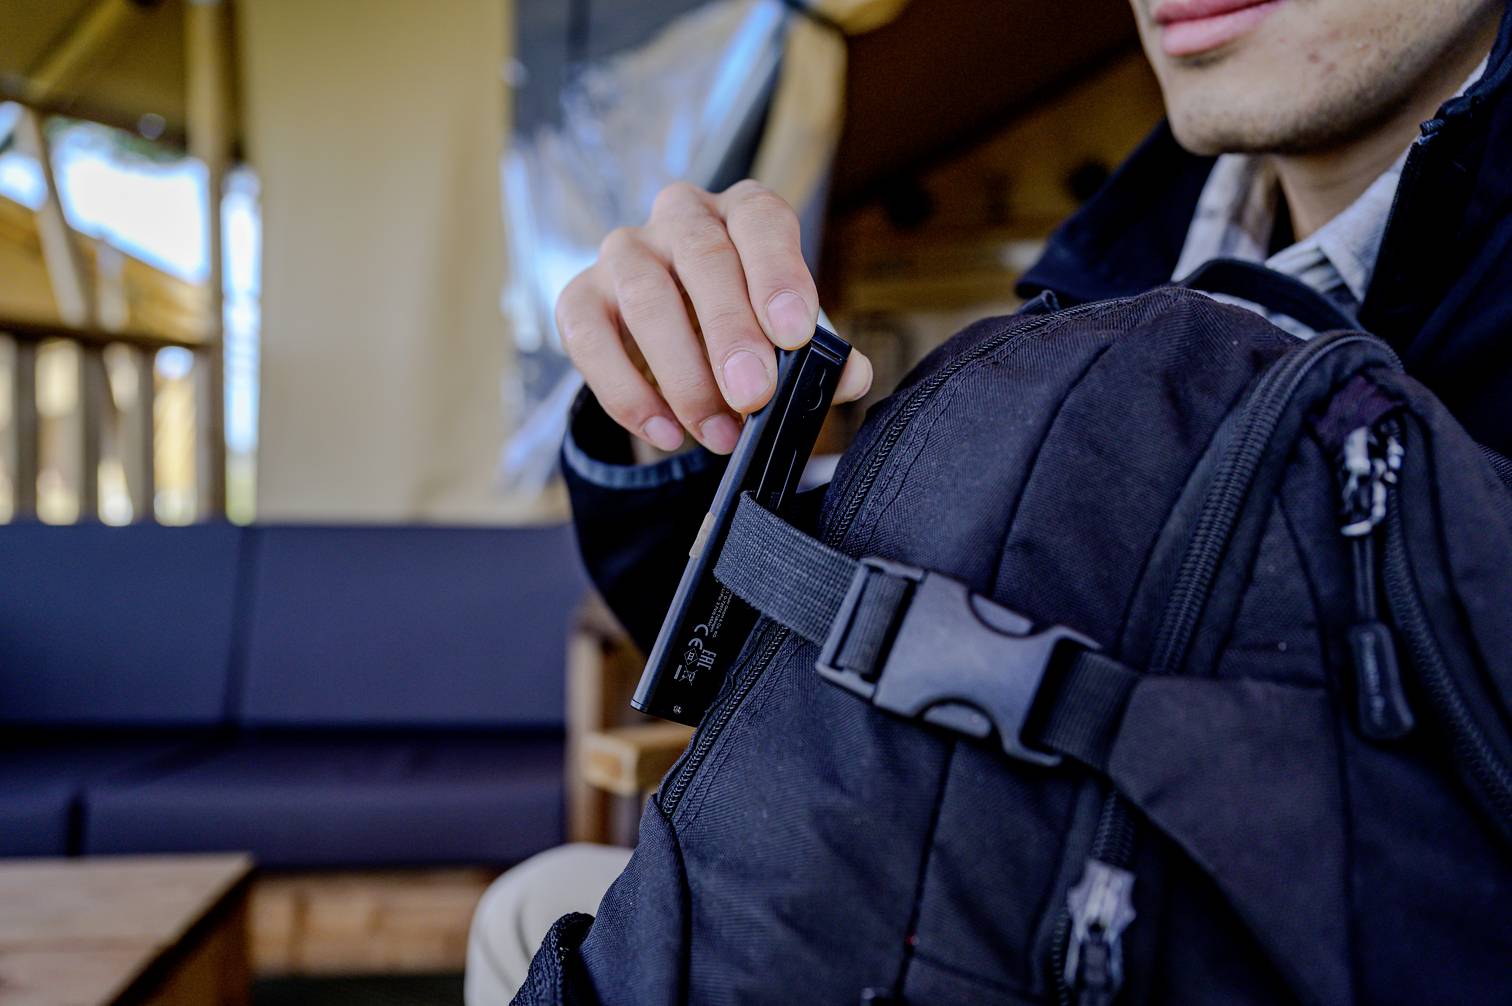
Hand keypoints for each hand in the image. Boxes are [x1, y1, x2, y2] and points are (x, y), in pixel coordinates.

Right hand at [556, 180, 872, 453]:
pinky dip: (628, 395)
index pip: (761, 221)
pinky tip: (665, 432)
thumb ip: (822, 355)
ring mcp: (625, 252)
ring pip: (644, 297)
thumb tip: (849, 377)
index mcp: (742, 213)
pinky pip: (590, 339)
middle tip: (754, 396)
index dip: (778, 273)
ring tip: (717, 433)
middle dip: (730, 333)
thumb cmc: (745, 327)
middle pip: (701, 257)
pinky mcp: (580, 296)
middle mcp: (681, 217)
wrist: (676, 338)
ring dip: (683, 375)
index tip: (794, 333)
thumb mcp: (788, 336)